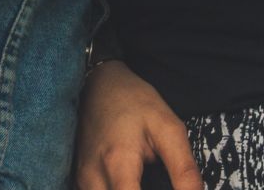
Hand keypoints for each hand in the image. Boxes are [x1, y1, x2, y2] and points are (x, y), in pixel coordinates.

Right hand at [75, 61, 201, 189]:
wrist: (99, 84)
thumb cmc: (135, 102)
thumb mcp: (168, 128)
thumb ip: (183, 169)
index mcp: (118, 163)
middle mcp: (93, 177)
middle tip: (160, 184)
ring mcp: (83, 180)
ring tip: (145, 182)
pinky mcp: (80, 180)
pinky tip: (133, 183)